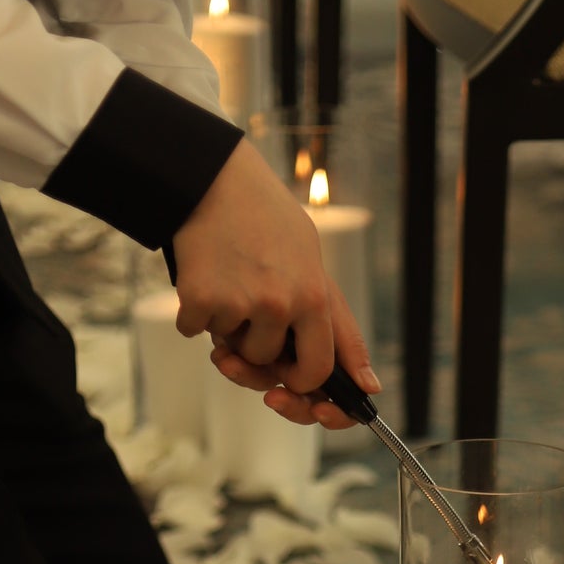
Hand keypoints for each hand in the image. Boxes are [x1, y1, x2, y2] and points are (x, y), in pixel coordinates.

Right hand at [172, 139, 379, 427]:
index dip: (302, 382)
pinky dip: (193, 312)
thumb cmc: (267, 222)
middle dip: (258, 351)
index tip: (289, 376)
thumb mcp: (313, 266)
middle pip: (269, 364)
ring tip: (229, 281)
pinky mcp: (200, 298)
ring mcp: (240, 302)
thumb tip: (370, 385)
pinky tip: (203, 276)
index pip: (318, 371)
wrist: (213, 178)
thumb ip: (338, 328)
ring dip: (226, 327)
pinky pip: (194, 330)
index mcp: (314, 297)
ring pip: (232, 350)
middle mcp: (281, 304)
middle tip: (251, 313)